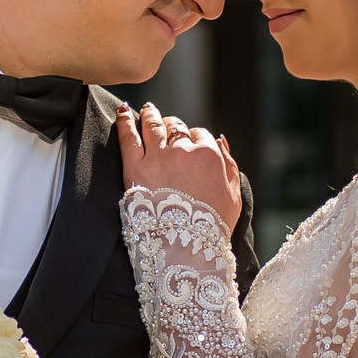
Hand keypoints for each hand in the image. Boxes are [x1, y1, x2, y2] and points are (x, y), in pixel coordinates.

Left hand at [116, 104, 242, 231]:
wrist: (185, 249)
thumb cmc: (212, 227)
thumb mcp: (234, 196)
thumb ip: (229, 165)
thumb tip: (220, 140)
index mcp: (209, 156)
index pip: (200, 135)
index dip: (194, 139)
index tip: (189, 145)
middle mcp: (184, 151)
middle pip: (176, 128)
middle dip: (172, 126)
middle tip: (166, 126)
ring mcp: (158, 158)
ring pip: (153, 125)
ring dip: (150, 114)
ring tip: (146, 109)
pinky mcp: (135, 168)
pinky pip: (128, 136)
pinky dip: (125, 120)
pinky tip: (123, 110)